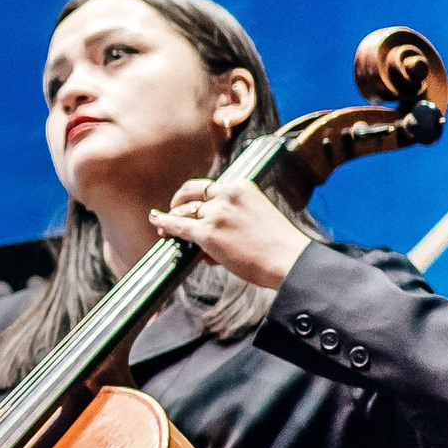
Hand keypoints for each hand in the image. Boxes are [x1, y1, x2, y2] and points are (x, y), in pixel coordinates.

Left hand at [149, 176, 310, 288]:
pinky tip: (157, 224)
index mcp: (242, 187)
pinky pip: (177, 226)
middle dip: (178, 202)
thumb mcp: (256, 217)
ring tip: (165, 229)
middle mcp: (226, 195)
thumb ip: (232, 217)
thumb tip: (206, 233)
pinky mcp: (207, 232)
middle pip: (191, 194)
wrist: (290, 260)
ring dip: (174, 221)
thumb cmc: (278, 246)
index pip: (210, 188)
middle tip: (172, 211)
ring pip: (183, 213)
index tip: (189, 204)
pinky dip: (164, 225)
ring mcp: (215, 213)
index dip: (195, 197)